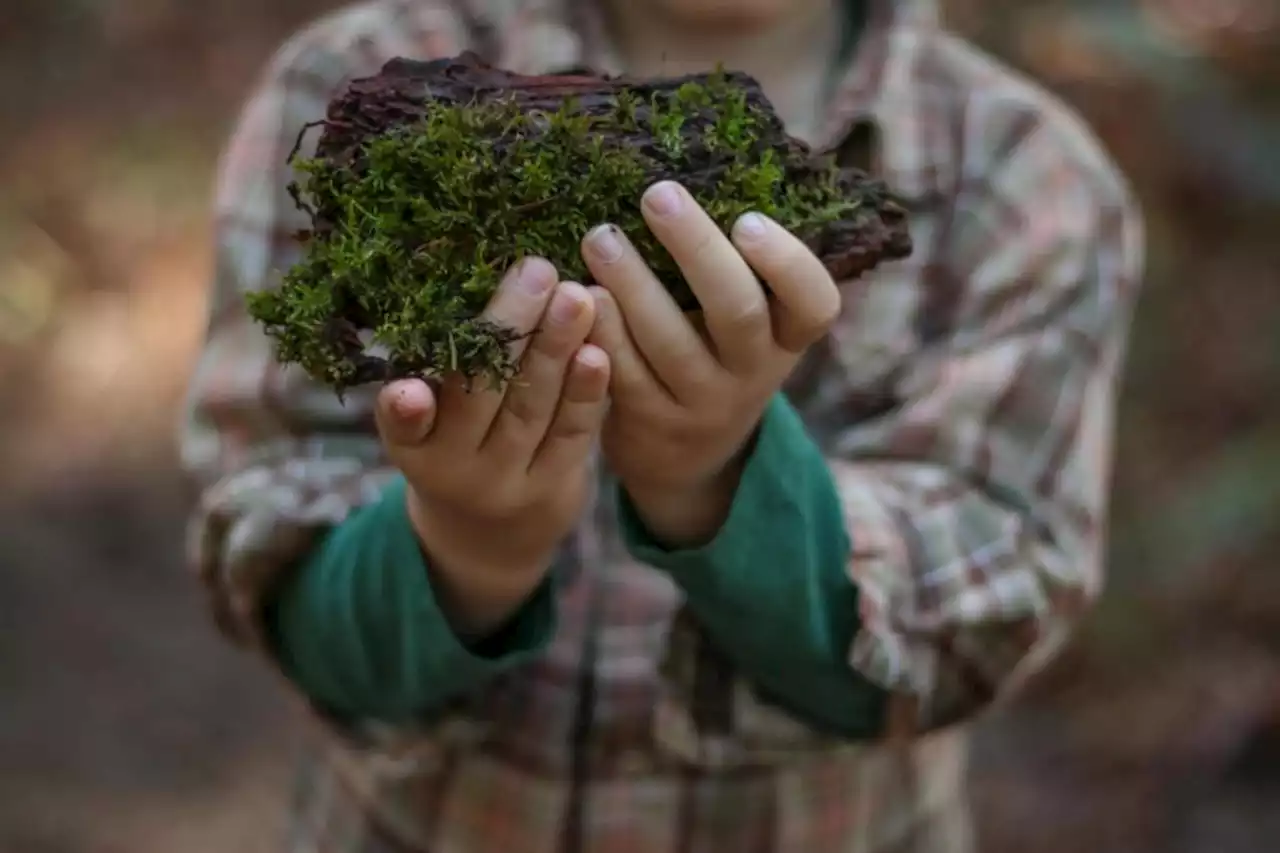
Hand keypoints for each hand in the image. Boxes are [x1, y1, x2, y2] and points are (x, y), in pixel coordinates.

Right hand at [374, 257, 608, 636]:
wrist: (491, 533)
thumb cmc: (454, 444)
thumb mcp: (426, 424)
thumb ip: (434, 370)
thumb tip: (457, 274)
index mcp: (412, 447)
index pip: (405, 425)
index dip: (404, 410)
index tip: (409, 389)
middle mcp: (455, 469)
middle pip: (480, 397)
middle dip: (508, 330)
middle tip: (535, 270)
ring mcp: (508, 481)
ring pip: (531, 410)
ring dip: (555, 349)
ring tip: (574, 295)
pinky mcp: (554, 485)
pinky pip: (572, 434)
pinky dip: (585, 393)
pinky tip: (599, 350)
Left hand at [580, 181, 839, 546]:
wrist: (686, 457)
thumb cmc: (713, 355)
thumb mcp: (747, 324)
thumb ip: (738, 269)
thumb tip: (705, 158)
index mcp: (787, 338)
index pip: (815, 303)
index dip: (787, 262)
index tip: (747, 219)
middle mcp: (754, 373)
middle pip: (737, 311)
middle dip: (696, 248)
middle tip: (657, 194)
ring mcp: (703, 404)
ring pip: (670, 343)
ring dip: (633, 284)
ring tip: (600, 235)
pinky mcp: (650, 424)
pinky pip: (624, 374)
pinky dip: (601, 331)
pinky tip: (578, 293)